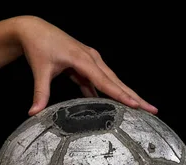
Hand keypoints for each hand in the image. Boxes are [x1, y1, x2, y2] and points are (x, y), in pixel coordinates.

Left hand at [14, 16, 157, 115]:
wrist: (34, 30)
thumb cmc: (38, 47)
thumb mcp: (40, 70)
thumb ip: (40, 93)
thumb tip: (33, 112)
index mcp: (82, 59)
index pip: (105, 81)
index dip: (120, 95)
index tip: (135, 105)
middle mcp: (91, 58)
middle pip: (116, 81)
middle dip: (134, 96)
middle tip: (151, 110)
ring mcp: (90, 60)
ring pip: (111, 81)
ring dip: (125, 94)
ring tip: (140, 108)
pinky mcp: (86, 64)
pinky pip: (100, 81)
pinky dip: (108, 92)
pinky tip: (115, 105)